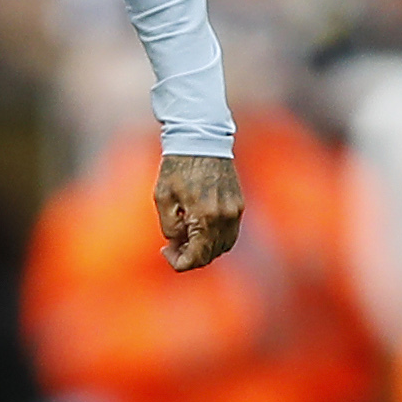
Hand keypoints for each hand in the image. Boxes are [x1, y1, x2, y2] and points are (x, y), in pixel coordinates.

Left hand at [155, 153, 242, 272]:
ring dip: (205, 249)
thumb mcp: (162, 197)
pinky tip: (199, 227)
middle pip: (211, 255)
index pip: (196, 257)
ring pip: (223, 246)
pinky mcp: (239, 204)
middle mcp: (225, 217)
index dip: (178, 262)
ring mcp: (235, 211)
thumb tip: (178, 242)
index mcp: (205, 217)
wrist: (200, 139)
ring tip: (186, 236)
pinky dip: (215, 237)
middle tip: (172, 245)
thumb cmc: (178, 166)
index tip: (165, 251)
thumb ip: (170, 226)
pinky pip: (230, 232)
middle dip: (190, 256)